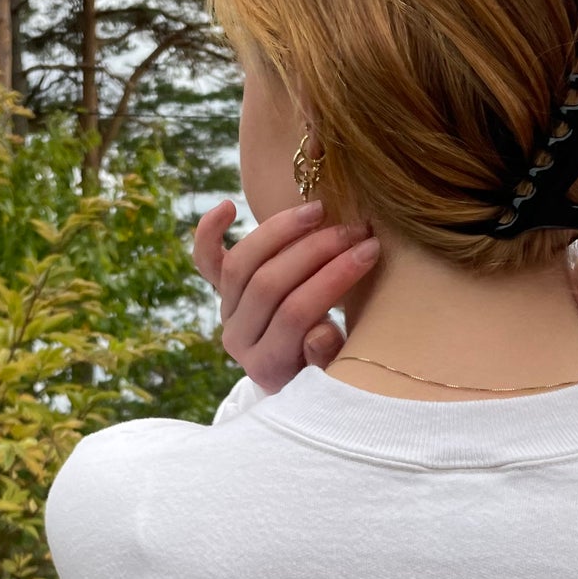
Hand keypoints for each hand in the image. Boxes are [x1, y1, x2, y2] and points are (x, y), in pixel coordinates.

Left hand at [192, 198, 377, 393]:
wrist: (294, 373)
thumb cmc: (326, 370)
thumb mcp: (335, 373)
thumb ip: (328, 358)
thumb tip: (320, 332)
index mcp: (268, 366)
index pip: (297, 313)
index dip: (335, 278)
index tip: (370, 250)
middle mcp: (238, 339)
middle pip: (269, 283)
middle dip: (316, 250)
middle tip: (355, 229)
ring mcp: (226, 313)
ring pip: (241, 264)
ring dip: (280, 231)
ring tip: (319, 210)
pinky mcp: (220, 293)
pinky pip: (206, 261)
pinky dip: (209, 232)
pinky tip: (229, 205)